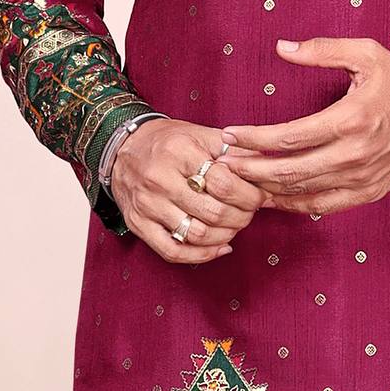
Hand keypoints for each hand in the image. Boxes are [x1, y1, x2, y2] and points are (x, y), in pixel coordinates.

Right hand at [111, 117, 263, 261]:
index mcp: (179, 152)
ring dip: (225, 236)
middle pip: (213, 212)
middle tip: (249, 213)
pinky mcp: (138, 224)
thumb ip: (233, 151)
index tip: (258, 197)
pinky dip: (201, 255)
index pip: (224, 182)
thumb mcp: (200, 135)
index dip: (249, 195)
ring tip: (235, 227)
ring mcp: (147, 205)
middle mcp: (160, 179)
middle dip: (241, 217)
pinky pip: (173, 251)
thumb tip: (265, 168)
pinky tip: (219, 248)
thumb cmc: (168, 142)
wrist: (123, 148)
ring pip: (197, 234)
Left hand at [211, 38, 389, 216]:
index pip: (288, 137)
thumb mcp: (368, 54)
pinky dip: (292, 204)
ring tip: (238, 181)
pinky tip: (271, 198)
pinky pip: (321, 206)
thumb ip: (323, 49)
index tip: (229, 135)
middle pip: (288, 171)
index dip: (253, 139)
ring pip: (301, 192)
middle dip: (249, 169)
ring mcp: (361, 179)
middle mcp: (354, 155)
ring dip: (265, 189)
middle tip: (222, 163)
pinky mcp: (367, 194)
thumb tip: (282, 47)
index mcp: (350, 119)